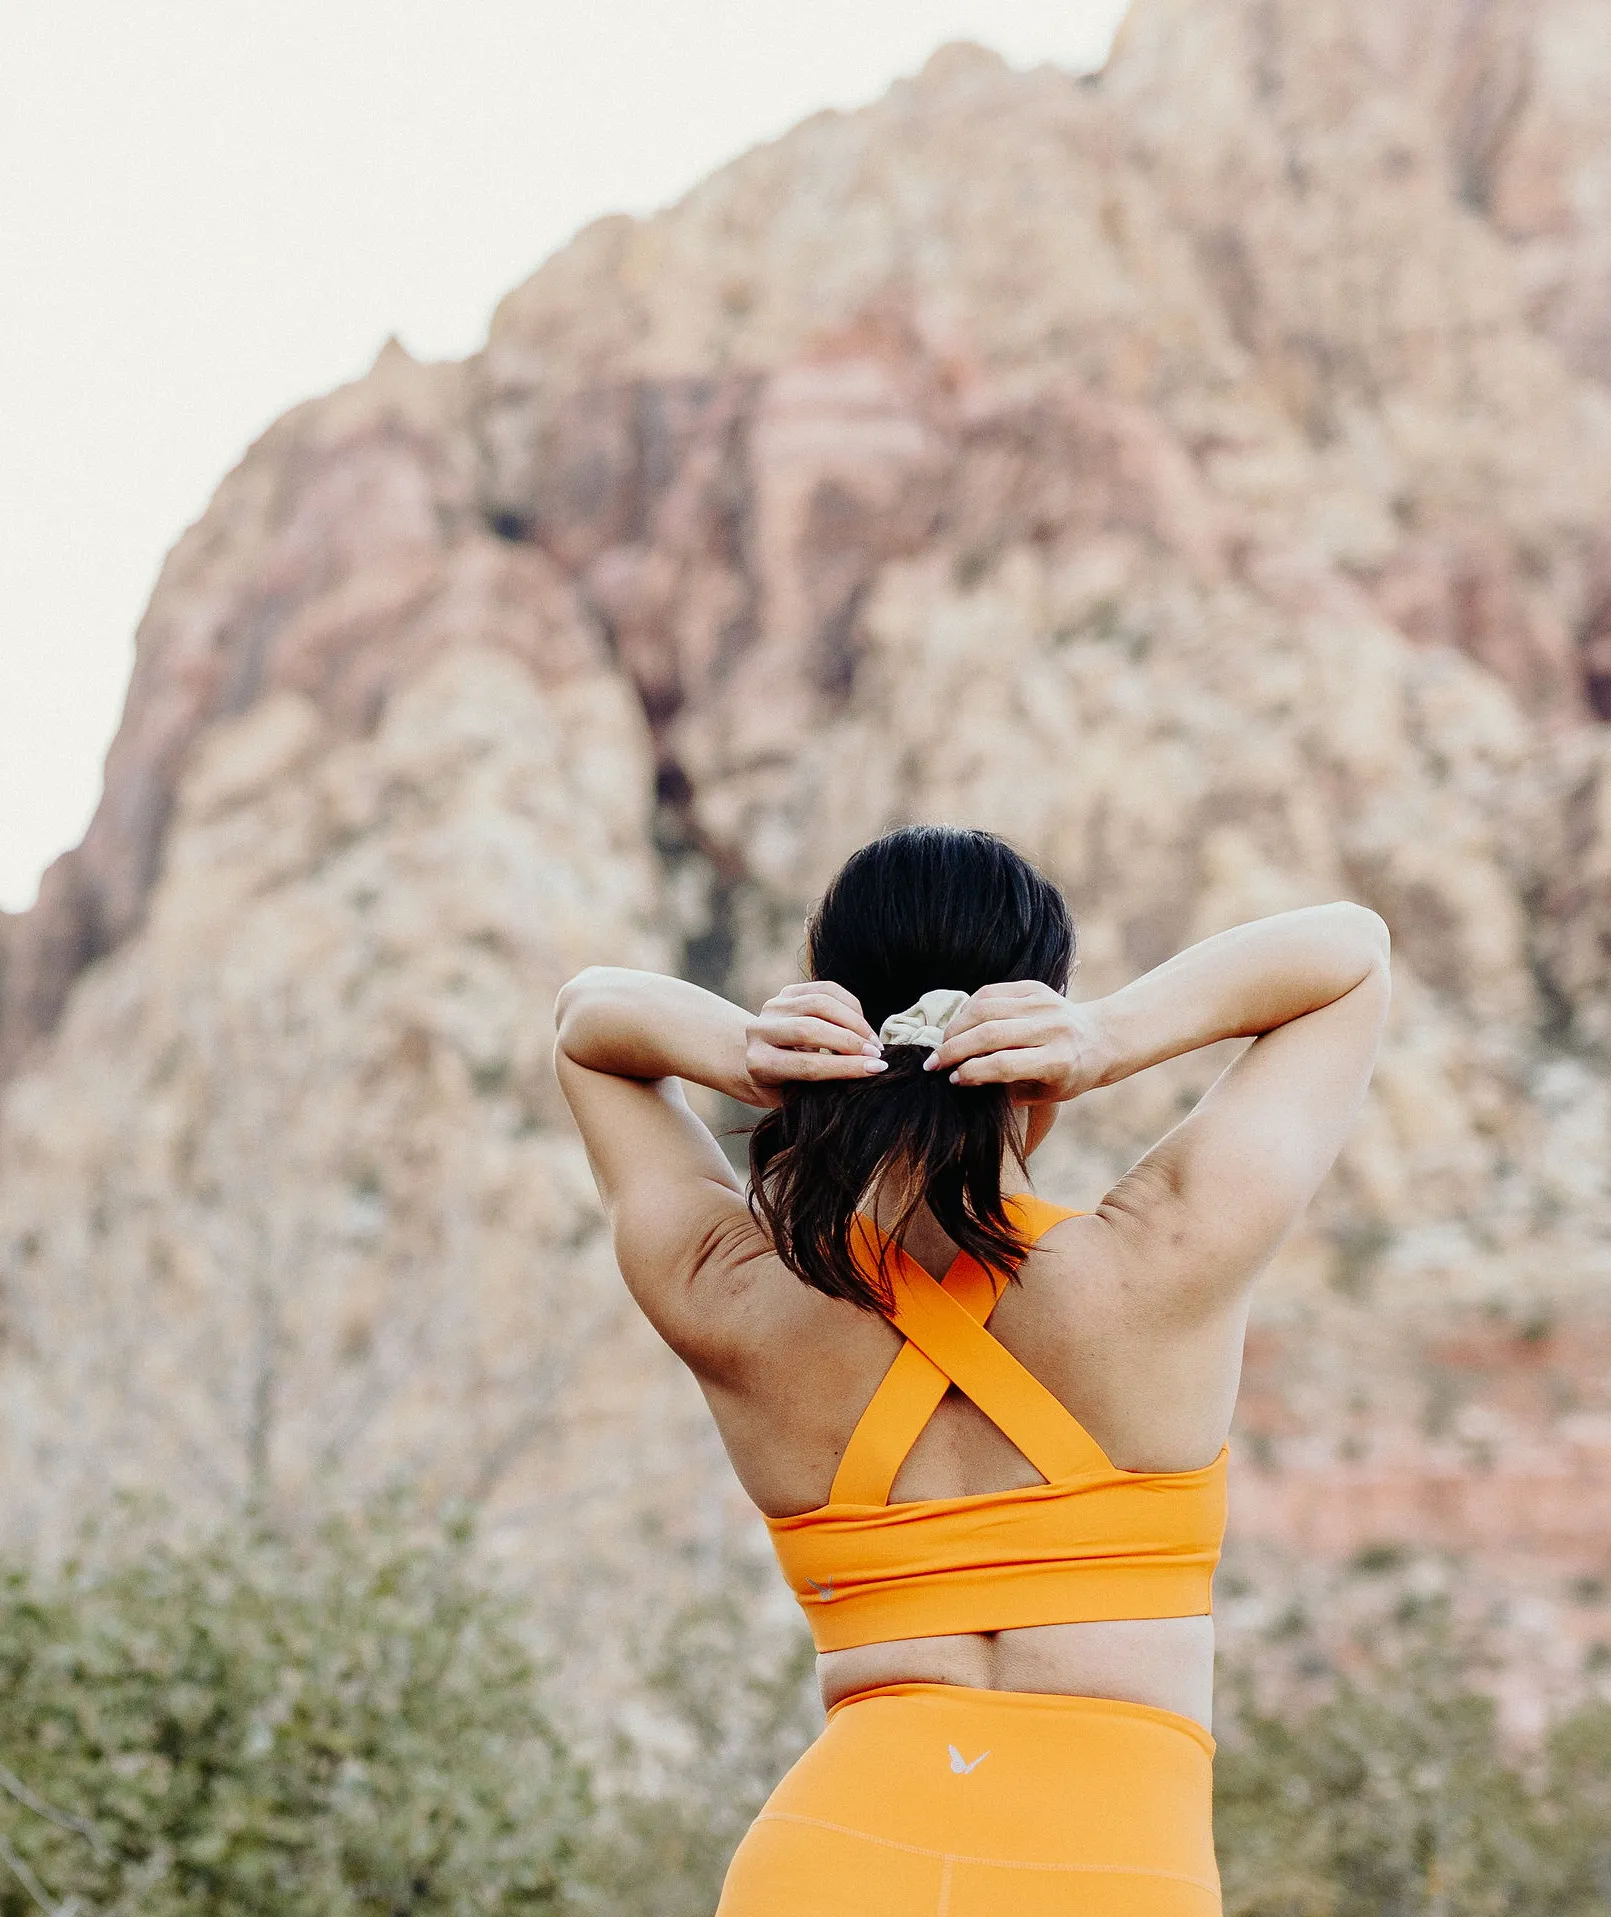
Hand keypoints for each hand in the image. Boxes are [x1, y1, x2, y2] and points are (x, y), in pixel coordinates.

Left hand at [745, 981, 887, 1104]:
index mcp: (760, 1063)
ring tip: (873, 1041)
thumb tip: (868, 1071)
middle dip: (851, 1041)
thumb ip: (824, 1086)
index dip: (846, 1067)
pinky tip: (862, 1024)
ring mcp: (773, 1007)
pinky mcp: (787, 991)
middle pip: (811, 1029)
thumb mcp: (797, 1095)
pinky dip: (851, 1005)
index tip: (876, 1069)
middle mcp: (760, 1031)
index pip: (808, 1065)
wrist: (756, 1059)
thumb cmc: (783, 1086)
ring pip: (820, 1003)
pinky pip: (826, 990)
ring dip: (855, 1022)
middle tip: (877, 1054)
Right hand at [925, 982, 1108, 1103]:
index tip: (952, 1080)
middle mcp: (1051, 1029)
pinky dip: (968, 1008)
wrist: (1101, 1038)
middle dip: (953, 1049)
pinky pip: (991, 992)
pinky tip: (959, 1024)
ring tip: (942, 1044)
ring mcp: (1043, 1003)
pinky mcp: (1035, 987)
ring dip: (956, 1027)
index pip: (1004, 1064)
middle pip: (990, 1034)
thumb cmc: (1070, 1075)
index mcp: (1058, 1060)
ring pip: (985, 1008)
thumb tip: (963, 1078)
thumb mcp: (1046, 1094)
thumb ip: (1008, 1088)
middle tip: (932, 1064)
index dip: (973, 1072)